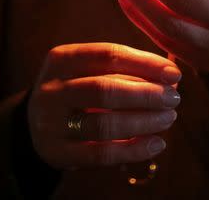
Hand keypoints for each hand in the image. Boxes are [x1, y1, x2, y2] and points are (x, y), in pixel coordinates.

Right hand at [27, 43, 180, 169]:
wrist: (35, 125)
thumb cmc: (76, 92)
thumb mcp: (87, 72)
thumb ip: (123, 70)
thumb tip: (170, 76)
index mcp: (61, 59)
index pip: (107, 55)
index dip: (144, 63)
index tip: (173, 74)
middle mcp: (51, 89)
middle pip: (104, 89)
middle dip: (146, 94)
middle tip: (174, 98)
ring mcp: (50, 122)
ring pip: (103, 124)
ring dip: (143, 121)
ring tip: (168, 118)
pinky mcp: (57, 152)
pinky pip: (101, 154)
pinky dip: (133, 150)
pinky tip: (156, 143)